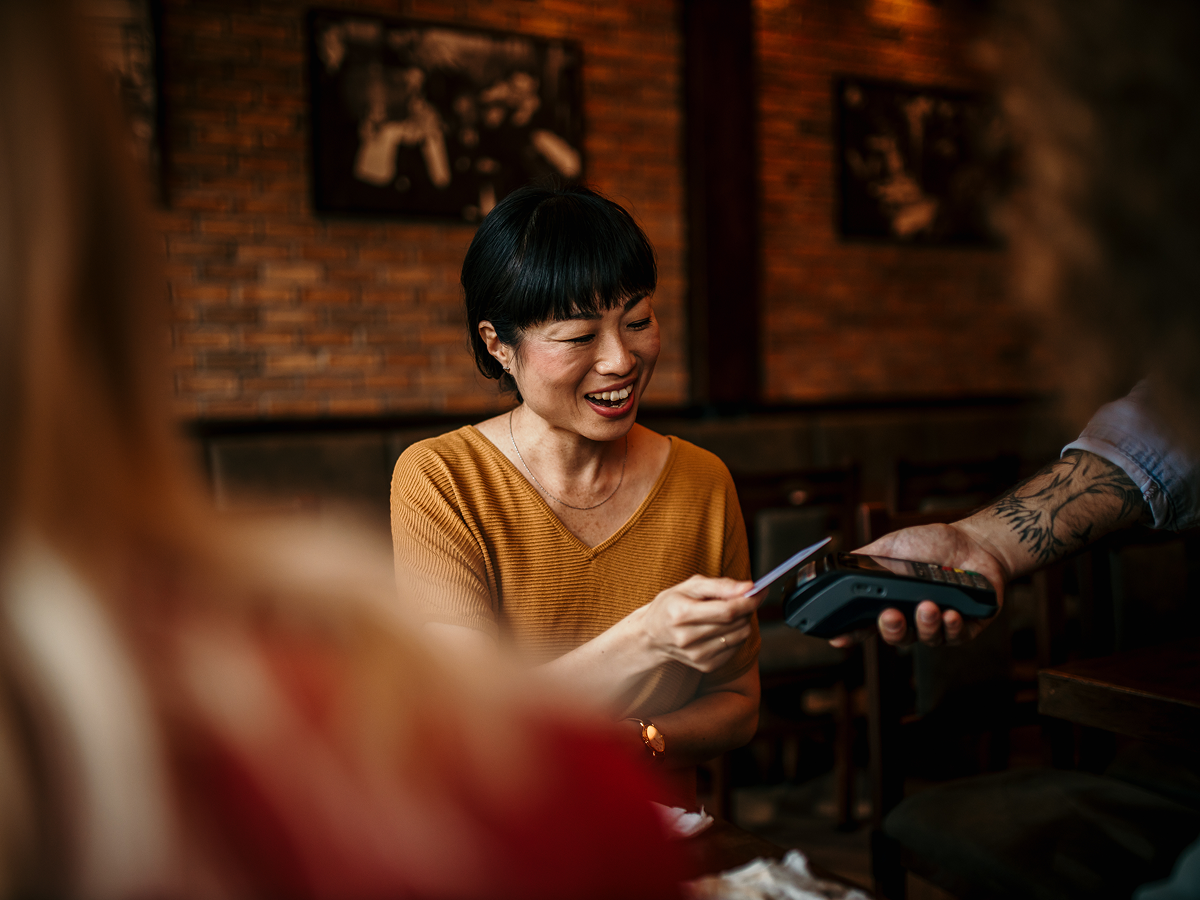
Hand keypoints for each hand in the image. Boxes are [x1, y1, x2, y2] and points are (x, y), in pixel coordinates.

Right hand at [636, 575, 756, 672]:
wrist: (652, 635)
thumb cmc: (672, 605)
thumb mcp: (690, 586)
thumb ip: (720, 585)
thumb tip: (748, 587)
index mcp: (681, 614)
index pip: (726, 611)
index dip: (748, 601)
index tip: (760, 590)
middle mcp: (687, 638)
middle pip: (735, 624)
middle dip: (748, 608)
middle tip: (747, 598)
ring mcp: (696, 655)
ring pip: (739, 637)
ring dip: (744, 621)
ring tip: (732, 613)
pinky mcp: (705, 666)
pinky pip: (735, 648)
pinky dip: (737, 635)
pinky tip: (724, 628)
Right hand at [828, 521, 1006, 647]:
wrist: (973, 542)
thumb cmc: (932, 544)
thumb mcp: (891, 546)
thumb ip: (865, 558)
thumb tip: (835, 565)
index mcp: (891, 601)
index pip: (866, 623)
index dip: (851, 633)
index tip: (839, 638)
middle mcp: (912, 617)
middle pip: (895, 636)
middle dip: (891, 629)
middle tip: (891, 614)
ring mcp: (938, 624)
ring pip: (926, 638)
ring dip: (925, 624)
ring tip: (928, 605)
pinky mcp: (965, 628)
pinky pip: (955, 637)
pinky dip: (952, 627)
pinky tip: (951, 613)